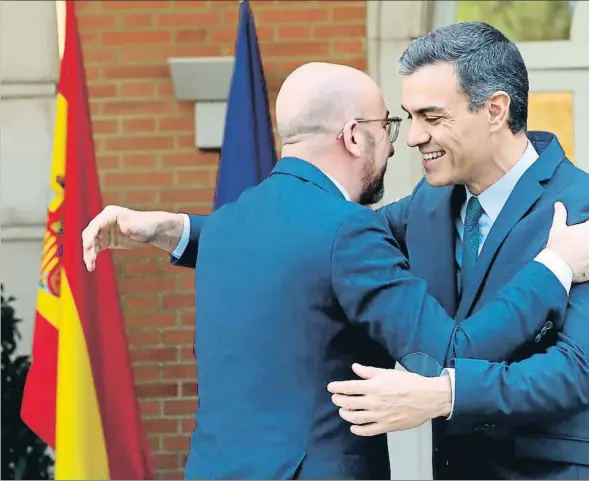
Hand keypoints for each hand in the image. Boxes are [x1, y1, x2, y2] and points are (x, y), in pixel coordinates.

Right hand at [82, 205, 182, 270]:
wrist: (150, 231)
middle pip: (90, 234)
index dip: (91, 235)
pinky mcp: (105, 241)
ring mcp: (103, 231)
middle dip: (88, 246)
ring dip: (89, 255)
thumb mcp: (140, 226)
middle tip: (89, 259)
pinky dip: (92, 257)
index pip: (96, 224)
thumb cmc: (146, 225)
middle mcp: (103, 221)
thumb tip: (123, 227)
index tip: (88, 247)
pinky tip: (92, 266)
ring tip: (90, 267)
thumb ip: (130, 226)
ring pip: (91, 243)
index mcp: (110, 213)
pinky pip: (95, 249)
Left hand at [327, 364, 450, 435]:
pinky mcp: (386, 426)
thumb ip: (369, 372)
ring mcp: (379, 415)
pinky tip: (353, 427)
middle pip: (348, 403)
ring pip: (354, 418)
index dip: (336, 388)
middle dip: (338, 400)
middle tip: (336, 398)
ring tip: (343, 411)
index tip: (331, 388)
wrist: (428, 398)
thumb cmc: (409, 383)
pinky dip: (357, 430)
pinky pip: (367, 430)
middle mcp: (374, 402)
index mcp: (373, 386)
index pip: (348, 387)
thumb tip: (354, 368)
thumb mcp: (388, 372)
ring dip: (345, 414)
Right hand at [546, 202, 588, 282]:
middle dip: (587, 236)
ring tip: (584, 248)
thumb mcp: (557, 229)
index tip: (585, 226)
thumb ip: (560, 215)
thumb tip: (558, 203)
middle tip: (582, 239)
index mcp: (588, 229)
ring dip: (588, 246)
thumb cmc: (557, 246)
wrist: (557, 267)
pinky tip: (585, 257)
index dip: (587, 225)